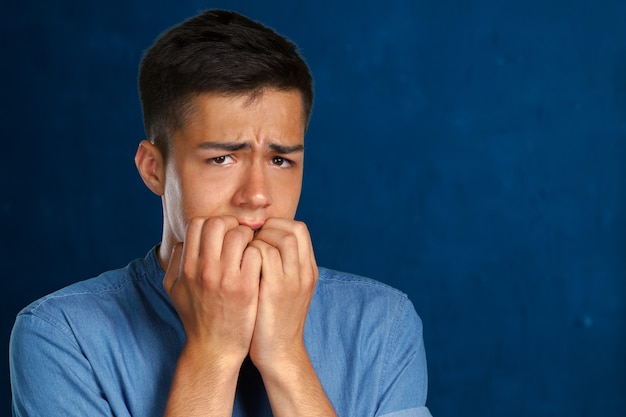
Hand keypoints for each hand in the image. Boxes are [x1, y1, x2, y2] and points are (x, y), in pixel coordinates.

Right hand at [163, 216, 261, 367]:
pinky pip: (255, 253)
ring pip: (239, 234)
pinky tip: (259, 262)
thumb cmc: (196, 317)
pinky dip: (259, 252)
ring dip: (248, 237)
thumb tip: (184, 240)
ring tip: (251, 248)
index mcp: (187, 267)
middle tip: (239, 238)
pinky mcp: (246, 288)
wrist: (214, 349)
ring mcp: (226, 278)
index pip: (198, 224)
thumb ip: (175, 261)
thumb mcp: (174, 289)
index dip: (212, 223)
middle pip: (218, 223)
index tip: (222, 234)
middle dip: (232, 225)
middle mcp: (204, 270)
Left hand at [246, 218, 318, 372]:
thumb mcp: (287, 290)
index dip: (276, 226)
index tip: (258, 236)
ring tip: (244, 252)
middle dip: (266, 229)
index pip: (299, 229)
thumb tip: (261, 241)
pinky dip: (250, 252)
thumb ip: (281, 266)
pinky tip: (238, 264)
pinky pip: (264, 254)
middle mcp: (304, 272)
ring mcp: (293, 280)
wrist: (278, 353)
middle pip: (292, 230)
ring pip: (280, 238)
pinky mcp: (276, 290)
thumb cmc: (274, 320)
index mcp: (308, 270)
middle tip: (248, 241)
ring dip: (258, 239)